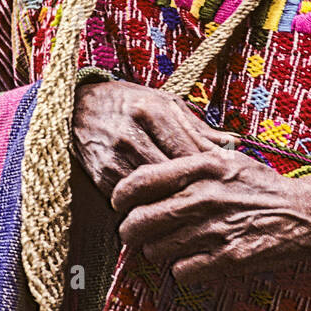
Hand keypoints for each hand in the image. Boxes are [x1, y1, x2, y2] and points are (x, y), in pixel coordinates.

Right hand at [71, 79, 233, 197]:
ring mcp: (114, 157)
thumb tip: (234, 143)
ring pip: (154, 191)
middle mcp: (131, 133)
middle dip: (194, 187)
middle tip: (216, 200)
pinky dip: (151, 203)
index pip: (188, 148)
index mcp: (150, 110)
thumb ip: (197, 126)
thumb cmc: (127, 102)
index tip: (225, 180)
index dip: (209, 167)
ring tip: (196, 208)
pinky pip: (134, 198)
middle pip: (173, 173)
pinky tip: (166, 206)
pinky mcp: (101, 176)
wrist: (76, 108)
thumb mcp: (163, 102)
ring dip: (174, 200)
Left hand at [111, 148, 310, 285]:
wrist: (305, 215)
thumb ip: (187, 158)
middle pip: (139, 222)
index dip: (120, 196)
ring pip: (156, 250)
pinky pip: (181, 272)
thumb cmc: (260, 186)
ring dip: (158, 252)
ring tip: (170, 245)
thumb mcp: (226, 158)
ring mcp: (216, 229)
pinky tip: (195, 259)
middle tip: (135, 233)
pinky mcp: (227, 259)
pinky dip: (183, 269)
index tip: (119, 203)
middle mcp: (205, 196)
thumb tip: (147, 163)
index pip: (139, 181)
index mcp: (203, 166)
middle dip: (131, 231)